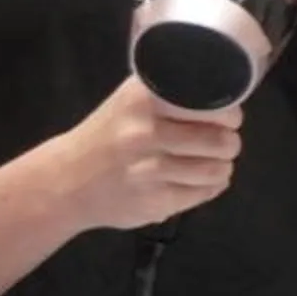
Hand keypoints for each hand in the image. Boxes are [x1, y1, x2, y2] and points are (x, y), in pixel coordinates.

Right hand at [60, 77, 243, 231]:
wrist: (66, 181)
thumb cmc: (107, 135)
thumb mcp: (131, 101)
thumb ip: (171, 93)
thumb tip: (226, 97)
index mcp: (144, 100)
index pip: (212, 104)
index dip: (229, 114)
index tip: (227, 118)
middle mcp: (146, 132)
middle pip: (220, 140)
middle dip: (230, 143)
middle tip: (225, 142)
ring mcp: (151, 170)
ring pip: (216, 169)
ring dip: (223, 166)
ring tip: (216, 163)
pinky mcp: (155, 202)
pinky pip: (202, 193)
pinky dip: (212, 186)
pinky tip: (203, 181)